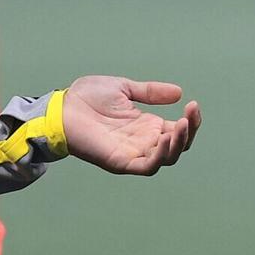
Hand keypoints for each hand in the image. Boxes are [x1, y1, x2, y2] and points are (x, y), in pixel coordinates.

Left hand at [63, 77, 200, 175]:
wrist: (62, 107)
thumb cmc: (87, 97)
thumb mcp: (124, 88)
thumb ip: (150, 92)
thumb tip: (179, 93)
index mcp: (147, 126)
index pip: (179, 130)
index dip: (192, 120)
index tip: (193, 104)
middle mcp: (144, 142)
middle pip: (178, 146)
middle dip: (190, 132)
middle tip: (189, 114)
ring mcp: (133, 153)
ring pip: (167, 159)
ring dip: (179, 145)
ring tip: (182, 125)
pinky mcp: (120, 161)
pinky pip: (147, 166)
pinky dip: (161, 156)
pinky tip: (166, 138)